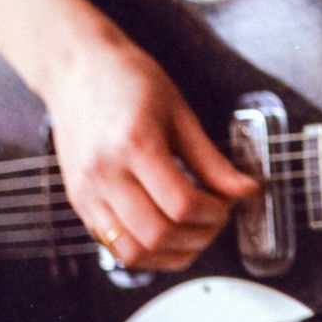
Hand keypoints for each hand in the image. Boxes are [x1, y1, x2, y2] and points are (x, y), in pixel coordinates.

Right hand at [41, 32, 257, 271]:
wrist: (76, 68)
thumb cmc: (128, 80)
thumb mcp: (179, 111)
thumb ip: (211, 159)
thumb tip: (246, 189)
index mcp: (134, 144)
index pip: (181, 203)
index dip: (215, 212)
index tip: (229, 202)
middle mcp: (104, 174)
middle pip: (157, 234)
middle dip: (199, 236)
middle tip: (217, 218)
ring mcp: (86, 192)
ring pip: (133, 252)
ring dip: (172, 253)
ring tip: (195, 231)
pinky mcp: (78, 202)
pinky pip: (113, 247)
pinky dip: (146, 250)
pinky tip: (166, 233)